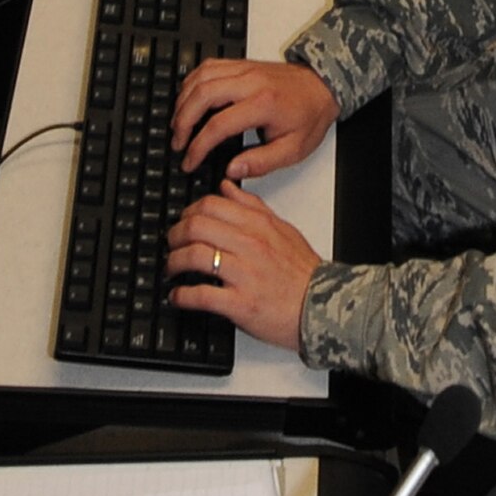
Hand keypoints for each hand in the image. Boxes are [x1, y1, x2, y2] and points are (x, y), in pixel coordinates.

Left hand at [164, 180, 320, 352]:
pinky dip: (182, 295)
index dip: (188, 212)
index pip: (210, 205)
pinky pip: (201, 294)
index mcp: (258, 226)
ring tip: (172, 269)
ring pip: (195, 256)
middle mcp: (250, 246)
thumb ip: (252, 206)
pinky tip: (178, 296)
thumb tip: (226, 187)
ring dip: (174, 262)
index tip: (183, 222)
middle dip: (175, 235)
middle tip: (172, 245)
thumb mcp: (282, 229)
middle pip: (196, 227)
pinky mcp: (241, 304)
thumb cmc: (302, 273)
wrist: (324, 307)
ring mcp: (245, 275)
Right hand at [170, 59, 338, 176]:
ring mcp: (244, 69)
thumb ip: (261, 162)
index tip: (190, 161)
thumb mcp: (293, 149)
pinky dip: (192, 82)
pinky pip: (207, 66)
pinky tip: (189, 99)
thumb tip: (232, 169)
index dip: (198, 147)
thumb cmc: (309, 115)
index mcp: (263, 104)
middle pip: (202, 95)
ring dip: (184, 101)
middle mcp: (250, 82)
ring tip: (179, 124)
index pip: (219, 125)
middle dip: (183, 121)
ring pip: (200, 77)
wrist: (323, 86)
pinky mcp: (240, 64)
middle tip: (178, 142)